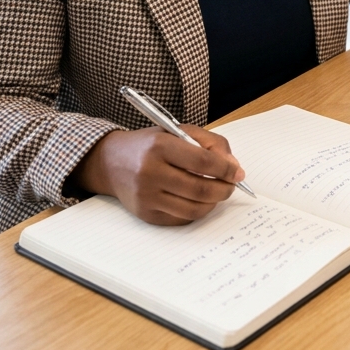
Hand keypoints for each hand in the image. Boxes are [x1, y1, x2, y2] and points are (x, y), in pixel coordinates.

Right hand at [71, 125, 244, 224]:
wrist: (110, 162)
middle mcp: (150, 172)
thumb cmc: (150, 145)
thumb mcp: (178, 131)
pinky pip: (181, 218)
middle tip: (232, 185)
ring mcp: (146, 196)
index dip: (226, 169)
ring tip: (218, 193)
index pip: (203, 161)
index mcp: (159, 146)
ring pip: (193, 208)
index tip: (238, 173)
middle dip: (224, 189)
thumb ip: (210, 143)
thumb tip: (234, 167)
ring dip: (214, 203)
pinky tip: (200, 200)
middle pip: (200, 188)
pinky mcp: (145, 214)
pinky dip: (197, 211)